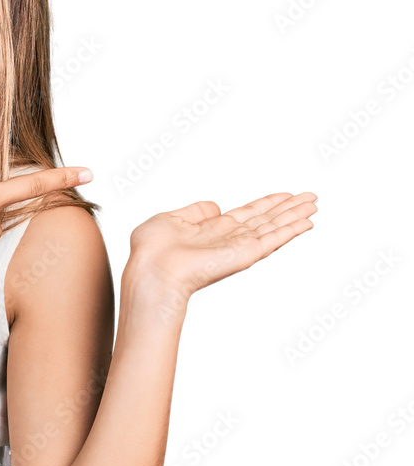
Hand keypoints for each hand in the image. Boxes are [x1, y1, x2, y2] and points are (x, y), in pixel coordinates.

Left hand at [127, 191, 318, 301]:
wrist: (153, 270)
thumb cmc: (152, 250)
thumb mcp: (171, 219)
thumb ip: (195, 211)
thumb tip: (215, 206)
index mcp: (210, 230)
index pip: (246, 214)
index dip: (266, 204)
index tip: (284, 195)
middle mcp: (228, 239)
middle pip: (265, 220)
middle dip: (288, 208)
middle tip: (310, 197)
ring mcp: (238, 247)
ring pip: (274, 227)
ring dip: (295, 215)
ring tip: (314, 204)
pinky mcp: (245, 254)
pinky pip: (273, 240)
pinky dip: (291, 230)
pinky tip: (306, 222)